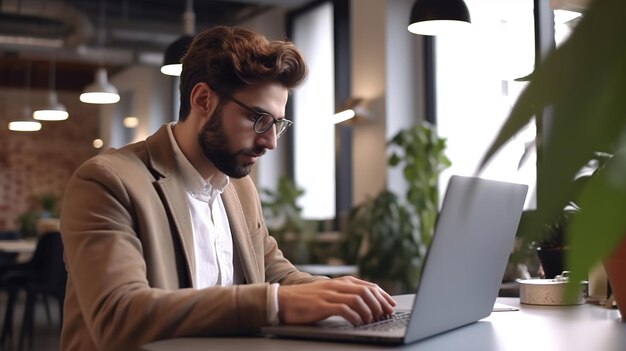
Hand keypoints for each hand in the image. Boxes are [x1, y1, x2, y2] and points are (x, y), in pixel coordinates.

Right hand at [277, 276, 395, 325]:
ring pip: (358, 298)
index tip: (391, 304)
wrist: (283, 300)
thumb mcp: (328, 293)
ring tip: (373, 320)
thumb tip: (366, 303)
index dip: (382, 295)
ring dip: (369, 310)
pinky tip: (359, 323)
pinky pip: (344, 309)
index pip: (368, 285)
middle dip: (380, 303)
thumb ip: (344, 295)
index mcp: (340, 282)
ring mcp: (329, 294)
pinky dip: (355, 316)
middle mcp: (336, 286)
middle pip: (366, 291)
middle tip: (386, 314)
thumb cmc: (306, 300)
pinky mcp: (322, 305)